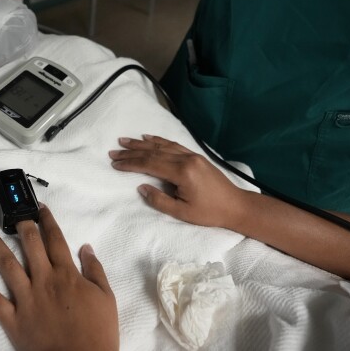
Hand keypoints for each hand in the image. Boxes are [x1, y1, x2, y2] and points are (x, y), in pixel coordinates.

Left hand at [0, 206, 118, 350]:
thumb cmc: (98, 333)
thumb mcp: (106, 298)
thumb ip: (95, 270)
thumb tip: (86, 247)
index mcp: (67, 275)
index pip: (56, 240)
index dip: (47, 221)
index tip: (40, 208)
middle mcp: (44, 281)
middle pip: (30, 245)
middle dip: (21, 224)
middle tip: (13, 210)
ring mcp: (27, 299)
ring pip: (6, 264)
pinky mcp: (13, 319)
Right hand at [108, 135, 244, 228]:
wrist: (236, 206)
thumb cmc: (210, 213)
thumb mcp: (182, 213)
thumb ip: (160, 200)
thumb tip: (142, 187)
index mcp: (182, 173)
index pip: (150, 164)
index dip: (131, 163)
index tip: (115, 163)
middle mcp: (185, 159)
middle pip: (153, 152)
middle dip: (132, 152)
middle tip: (113, 152)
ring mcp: (191, 155)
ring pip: (162, 146)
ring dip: (142, 143)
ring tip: (125, 141)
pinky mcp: (195, 156)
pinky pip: (173, 144)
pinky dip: (158, 140)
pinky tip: (149, 137)